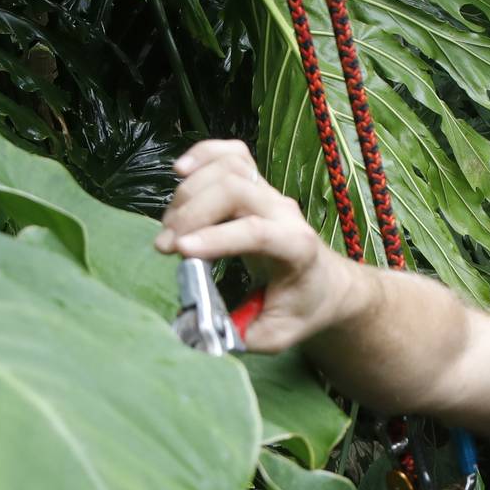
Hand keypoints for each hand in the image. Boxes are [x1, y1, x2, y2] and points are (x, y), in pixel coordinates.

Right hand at [156, 140, 355, 351]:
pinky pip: (232, 154)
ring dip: (189, 192)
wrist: (325, 284)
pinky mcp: (256, 185)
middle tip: (165, 247)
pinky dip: (203, 154)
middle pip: (236, 190)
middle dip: (192, 213)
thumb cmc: (302, 309)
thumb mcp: (276, 335)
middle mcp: (284, 212)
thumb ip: (239, 334)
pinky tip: (180, 171)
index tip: (181, 252)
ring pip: (229, 168)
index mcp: (296, 248)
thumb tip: (198, 327)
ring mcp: (270, 194)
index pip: (257, 231)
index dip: (217, 237)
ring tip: (169, 227)